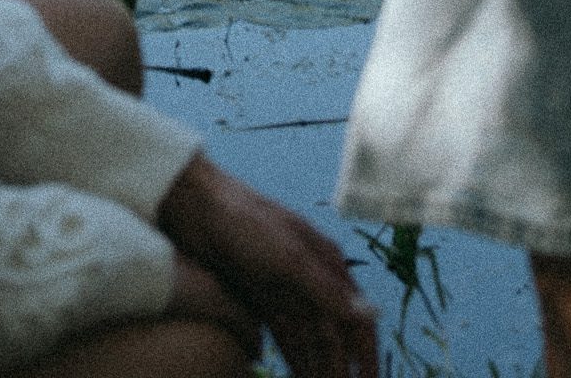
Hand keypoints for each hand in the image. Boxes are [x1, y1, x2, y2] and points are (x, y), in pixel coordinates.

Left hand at [159, 154, 377, 377]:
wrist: (197, 209)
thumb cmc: (247, 225)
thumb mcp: (289, 258)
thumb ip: (328, 291)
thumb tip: (374, 314)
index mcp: (327, 264)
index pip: (357, 321)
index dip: (366, 358)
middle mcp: (312, 280)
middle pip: (334, 337)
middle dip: (340, 370)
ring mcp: (286, 291)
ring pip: (311, 342)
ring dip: (319, 369)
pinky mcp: (262, 301)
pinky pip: (286, 338)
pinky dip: (295, 360)